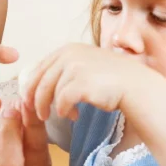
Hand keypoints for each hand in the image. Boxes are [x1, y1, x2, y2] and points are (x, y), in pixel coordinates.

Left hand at [22, 43, 157, 121]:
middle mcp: (68, 54)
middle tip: (40, 115)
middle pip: (39, 81)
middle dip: (35, 101)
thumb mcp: (84, 65)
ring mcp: (74, 67)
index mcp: (67, 49)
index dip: (31, 87)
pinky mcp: (81, 82)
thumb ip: (64, 69)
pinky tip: (74, 116)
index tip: (30, 102)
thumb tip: (39, 84)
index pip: (38, 69)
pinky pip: (62, 101)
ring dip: (53, 108)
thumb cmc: (110, 79)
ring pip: (49, 93)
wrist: (135, 85)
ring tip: (65, 115)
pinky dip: (64, 111)